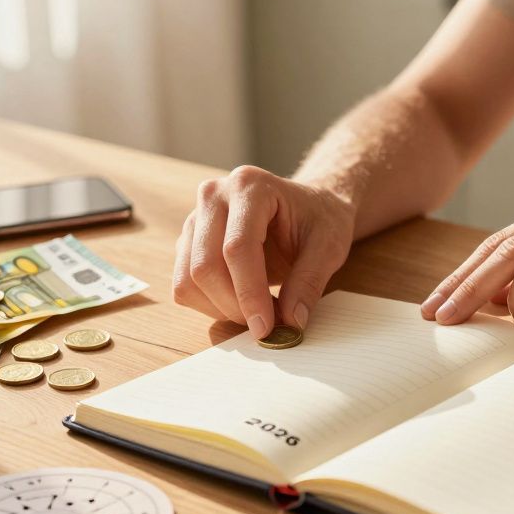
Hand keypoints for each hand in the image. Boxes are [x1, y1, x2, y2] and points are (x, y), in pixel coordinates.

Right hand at [173, 165, 354, 336]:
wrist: (307, 208)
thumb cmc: (319, 220)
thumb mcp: (329, 246)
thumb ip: (310, 281)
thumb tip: (291, 320)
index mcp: (249, 186)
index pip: (237, 247)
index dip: (250, 293)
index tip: (267, 327)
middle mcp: (214, 196)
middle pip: (205, 265)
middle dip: (234, 306)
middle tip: (265, 325)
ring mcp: (195, 218)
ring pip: (188, 279)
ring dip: (220, 309)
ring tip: (257, 312)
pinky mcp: (189, 242)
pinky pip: (184, 286)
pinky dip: (210, 306)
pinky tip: (240, 302)